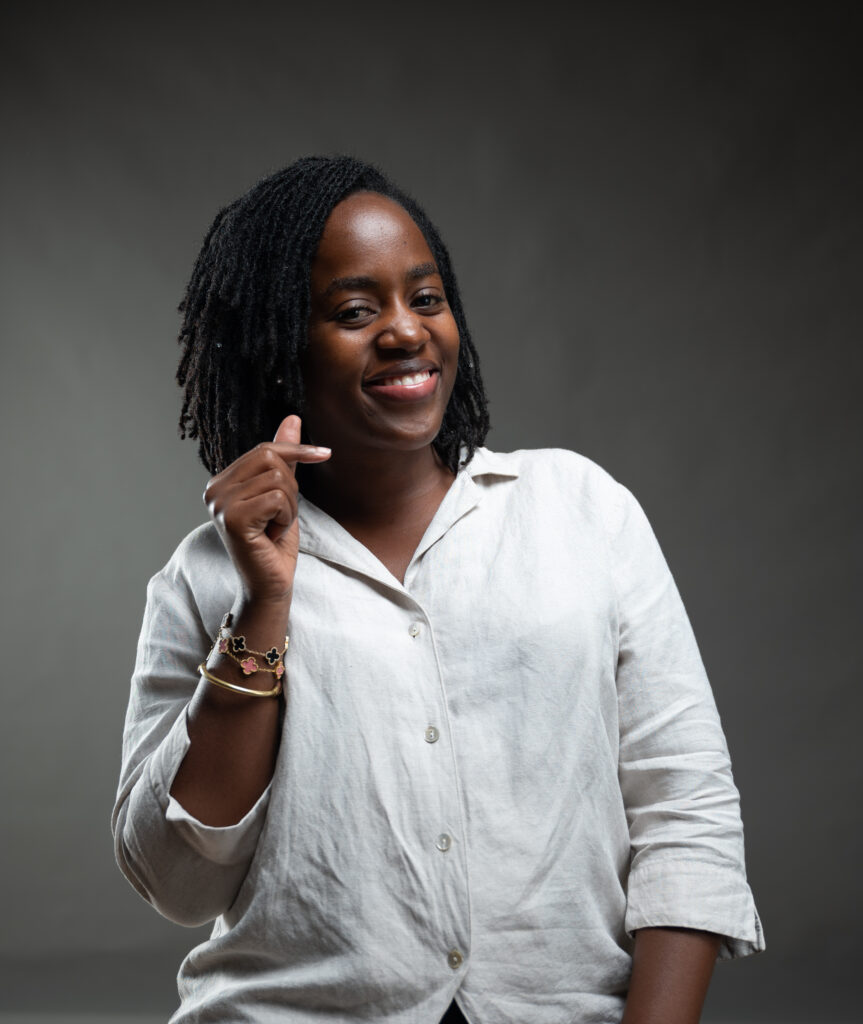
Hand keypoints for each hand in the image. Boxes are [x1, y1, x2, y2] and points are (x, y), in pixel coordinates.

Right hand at [203, 415, 330, 604]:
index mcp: (222, 482)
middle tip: (280, 516)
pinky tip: (272, 535)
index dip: (296, 450)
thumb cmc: (275, 543)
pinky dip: (286, 518)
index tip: (325, 454)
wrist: (270, 584)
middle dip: (290, 488)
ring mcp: (219, 503)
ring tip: (274, 527)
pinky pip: (277, 498)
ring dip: (289, 507)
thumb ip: (283, 458)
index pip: (264, 449)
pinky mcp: (231, 517)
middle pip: (271, 459)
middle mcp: (214, 489)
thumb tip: (292, 418)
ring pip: (278, 479)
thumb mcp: (283, 494)